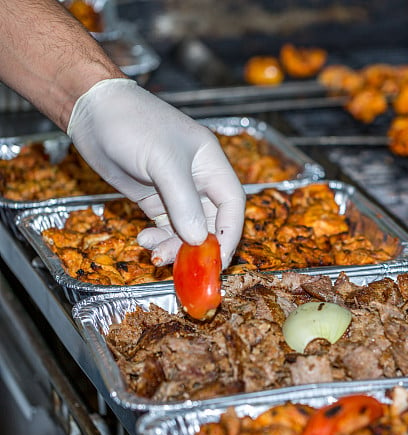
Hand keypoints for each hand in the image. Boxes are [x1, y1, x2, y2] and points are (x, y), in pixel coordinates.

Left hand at [67, 78, 244, 267]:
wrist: (92, 111)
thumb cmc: (132, 123)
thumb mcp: (161, 161)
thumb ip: (182, 201)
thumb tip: (198, 239)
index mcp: (211, 164)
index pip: (232, 204)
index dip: (230, 232)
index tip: (220, 257)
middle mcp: (198, 180)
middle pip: (211, 222)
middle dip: (199, 246)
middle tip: (186, 266)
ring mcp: (175, 191)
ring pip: (187, 229)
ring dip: (175, 246)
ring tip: (155, 253)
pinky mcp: (154, 199)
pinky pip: (165, 228)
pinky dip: (158, 240)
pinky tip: (144, 240)